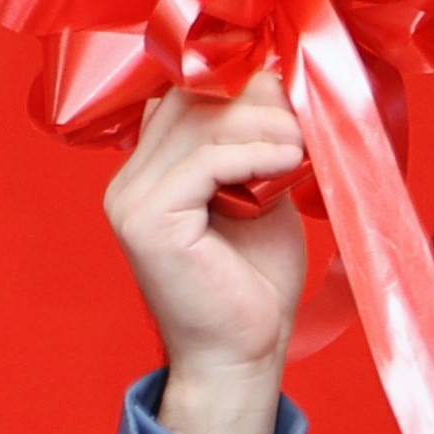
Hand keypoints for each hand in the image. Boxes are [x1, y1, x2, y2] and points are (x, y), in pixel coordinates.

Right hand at [106, 83, 310, 433]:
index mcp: (147, 171)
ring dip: (267, 125)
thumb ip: (253, 141)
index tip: (293, 102)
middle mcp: (128, 180)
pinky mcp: (148, 219)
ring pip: (202, 122)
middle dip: (259, 101)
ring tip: (303, 149)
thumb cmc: (254, 284)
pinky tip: (291, 164)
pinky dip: (257, 153)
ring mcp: (130, 199)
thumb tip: (272, 78)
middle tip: (305, 126)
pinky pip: (206, 158)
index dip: (242, 84)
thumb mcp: (259, 191)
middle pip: (192, 98)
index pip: (185, 93)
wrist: (243, 356)